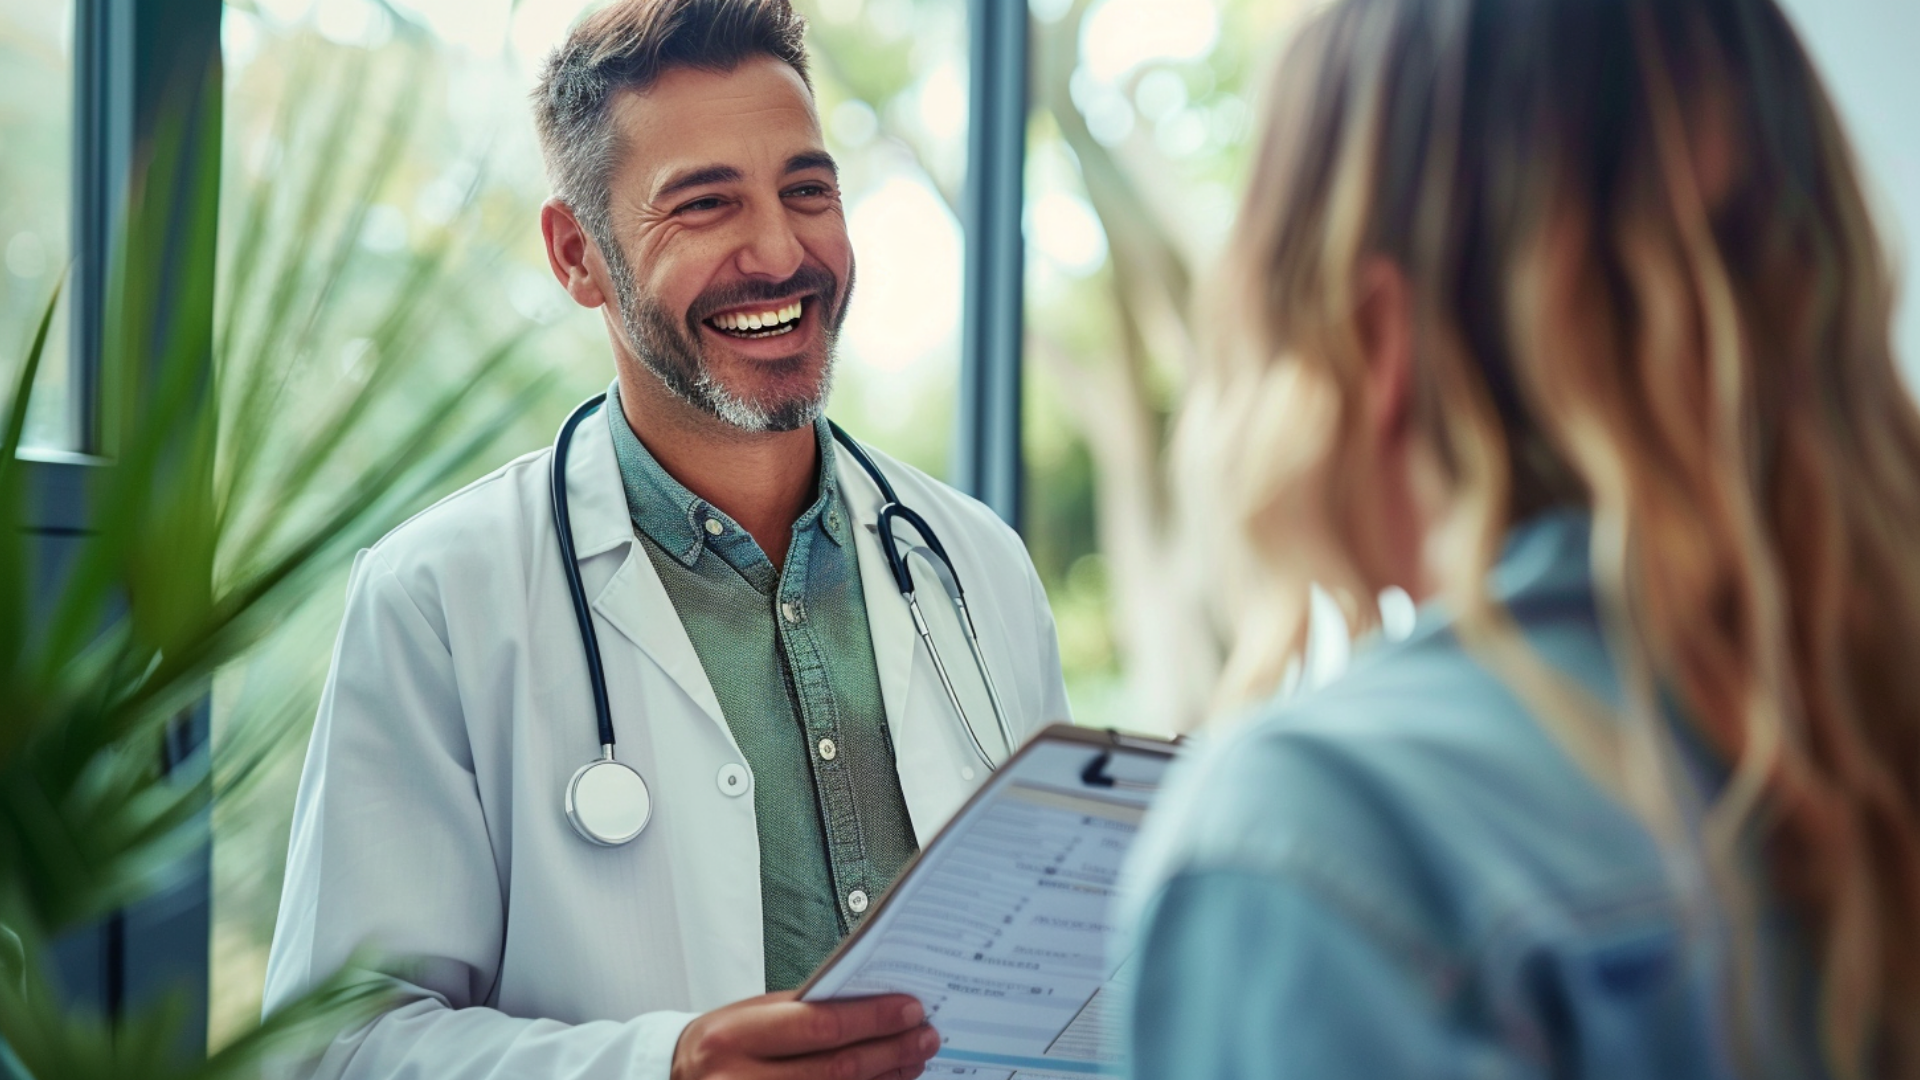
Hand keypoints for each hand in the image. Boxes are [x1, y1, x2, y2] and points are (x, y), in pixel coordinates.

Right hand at [670, 991, 939, 1079]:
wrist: (675, 1078)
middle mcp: (739, 1079)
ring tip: (913, 1062)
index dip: (871, 1020)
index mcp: (734, 1036)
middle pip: (834, 1071)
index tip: (910, 1010)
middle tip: (924, 1037)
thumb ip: (803, 1012)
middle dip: (888, 1052)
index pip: (818, 1026)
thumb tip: (871, 1004)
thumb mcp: (749, 1016)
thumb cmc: (720, 1043)